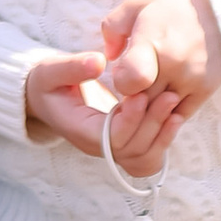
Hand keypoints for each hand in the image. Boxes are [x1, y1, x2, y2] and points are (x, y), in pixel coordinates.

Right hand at [23, 50, 182, 169]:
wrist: (46, 97)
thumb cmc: (48, 83)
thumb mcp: (50, 70)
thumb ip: (72, 67)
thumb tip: (98, 62)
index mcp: (80, 130)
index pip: (110, 138)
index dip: (130, 119)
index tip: (141, 94)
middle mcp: (97, 146)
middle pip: (131, 150)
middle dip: (152, 124)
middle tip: (170, 95)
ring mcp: (111, 149)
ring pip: (143, 158)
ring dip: (162, 134)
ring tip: (174, 106)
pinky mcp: (123, 144)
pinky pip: (148, 156)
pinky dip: (163, 141)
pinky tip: (174, 118)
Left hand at [99, 0, 220, 128]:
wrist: (220, 9)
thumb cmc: (171, 5)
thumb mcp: (136, 4)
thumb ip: (113, 28)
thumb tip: (110, 56)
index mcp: (154, 42)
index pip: (130, 81)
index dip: (121, 81)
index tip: (124, 71)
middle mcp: (176, 66)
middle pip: (143, 100)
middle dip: (133, 94)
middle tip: (135, 80)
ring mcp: (193, 80)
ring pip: (160, 111)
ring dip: (150, 104)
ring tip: (150, 85)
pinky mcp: (207, 90)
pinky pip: (181, 115)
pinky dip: (169, 111)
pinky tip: (164, 95)